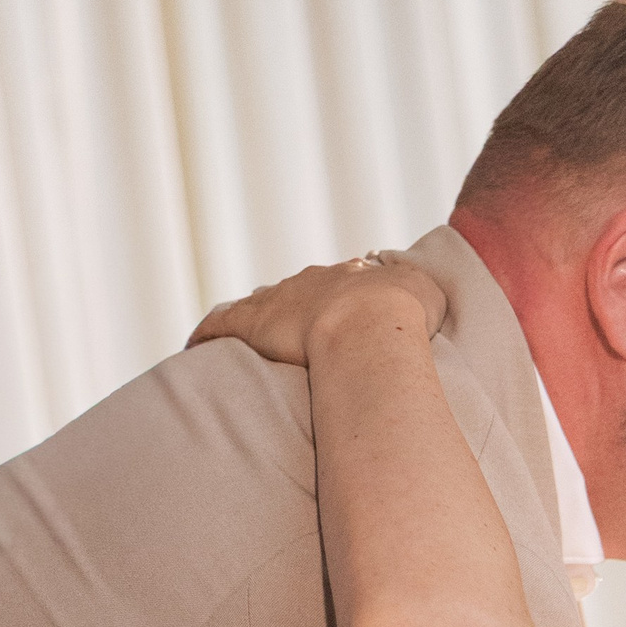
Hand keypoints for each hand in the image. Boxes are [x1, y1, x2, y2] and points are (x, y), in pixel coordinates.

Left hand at [187, 255, 447, 364]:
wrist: (370, 326)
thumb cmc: (404, 320)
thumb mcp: (428, 298)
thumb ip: (424, 296)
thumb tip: (430, 301)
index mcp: (352, 279)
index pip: (337, 284)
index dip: (336, 300)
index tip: (336, 315)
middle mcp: (311, 283)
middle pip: (295, 291)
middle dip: (292, 308)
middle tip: (290, 330)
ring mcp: (280, 301)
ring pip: (257, 305)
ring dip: (250, 320)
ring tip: (240, 340)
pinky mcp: (251, 323)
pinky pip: (221, 323)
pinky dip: (208, 333)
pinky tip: (195, 346)